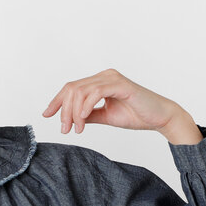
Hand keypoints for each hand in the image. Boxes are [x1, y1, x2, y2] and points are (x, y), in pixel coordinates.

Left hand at [42, 68, 185, 134]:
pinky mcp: (121, 85)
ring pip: (80, 91)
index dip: (56, 101)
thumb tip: (69, 119)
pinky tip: (82, 120)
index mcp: (99, 82)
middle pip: (72, 88)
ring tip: (75, 129)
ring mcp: (112, 78)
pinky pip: (95, 92)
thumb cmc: (136, 115)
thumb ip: (88, 116)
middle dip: (63, 110)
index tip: (46, 115)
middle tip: (64, 129)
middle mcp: (104, 76)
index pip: (71, 88)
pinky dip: (85, 107)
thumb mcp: (105, 117)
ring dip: (73, 112)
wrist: (159, 118)